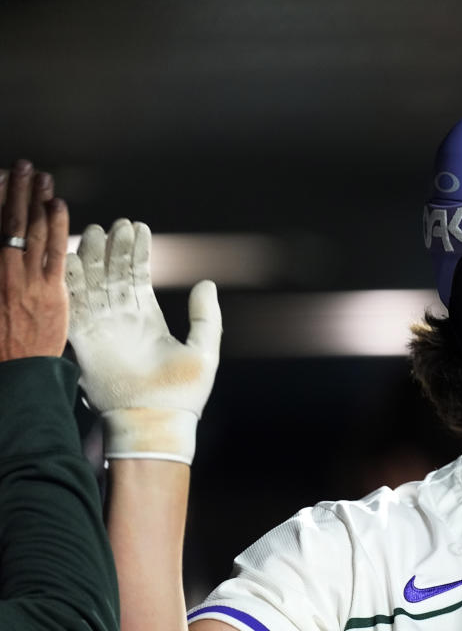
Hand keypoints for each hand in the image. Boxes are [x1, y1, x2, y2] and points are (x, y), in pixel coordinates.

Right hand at [0, 159, 68, 361]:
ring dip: (37, 200)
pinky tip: (58, 205)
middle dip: (15, 190)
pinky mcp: (50, 291)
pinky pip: (56, 251)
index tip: (1, 179)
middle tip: (24, 166)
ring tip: (42, 177)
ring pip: (31, 231)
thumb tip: (3, 244)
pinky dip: (56, 225)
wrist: (12, 373)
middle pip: (7, 221)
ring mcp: (24, 280)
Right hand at [66, 219, 220, 463]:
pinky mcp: (85, 341)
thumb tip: (206, 283)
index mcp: (148, 319)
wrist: (157, 423)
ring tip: (97, 231)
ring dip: (92, 258)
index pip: (138, 276)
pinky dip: (71, 282)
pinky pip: (73, 306)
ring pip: (92, 284)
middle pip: (112, 274)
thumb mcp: (204, 349)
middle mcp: (123, 320)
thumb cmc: (183, 393)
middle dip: (112, 248)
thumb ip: (205, 316)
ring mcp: (103, 328)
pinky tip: (72, 258)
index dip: (137, 252)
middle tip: (115, 223)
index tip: (138, 226)